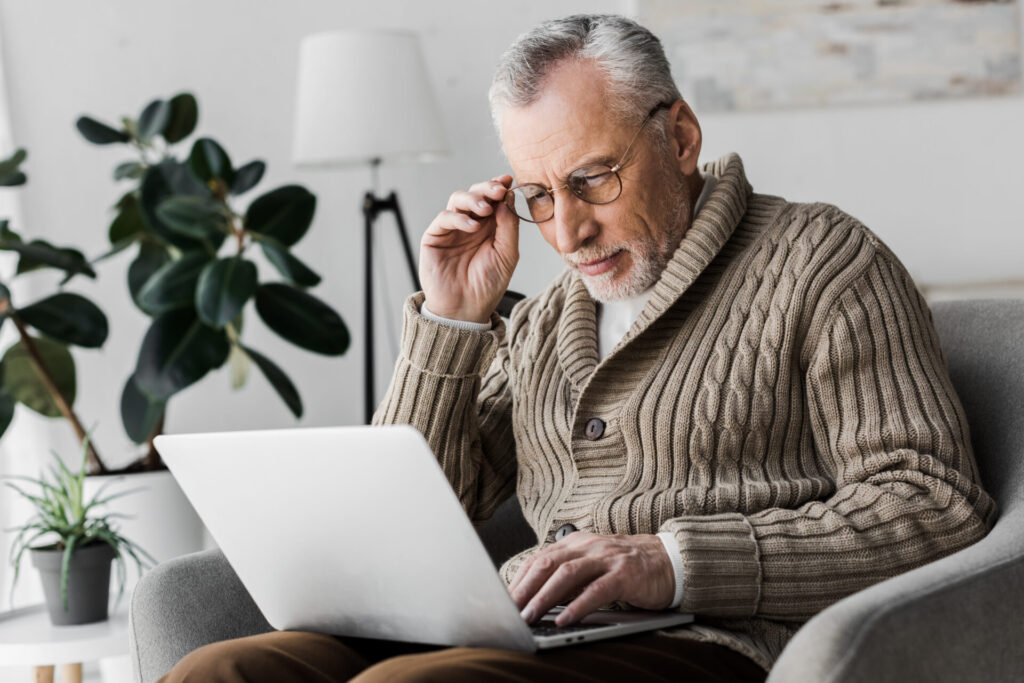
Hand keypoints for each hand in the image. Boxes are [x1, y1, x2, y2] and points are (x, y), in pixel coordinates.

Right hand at [419, 175, 518, 323]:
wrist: (466, 309)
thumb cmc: (487, 286)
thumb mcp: (507, 255)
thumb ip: (509, 226)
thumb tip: (508, 198)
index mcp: (491, 226)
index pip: (494, 199)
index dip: (499, 187)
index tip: (507, 180)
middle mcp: (471, 224)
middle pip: (475, 194)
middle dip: (487, 188)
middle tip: (497, 190)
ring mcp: (452, 229)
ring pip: (458, 199)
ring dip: (473, 199)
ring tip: (485, 209)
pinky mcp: (435, 237)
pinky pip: (444, 218)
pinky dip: (458, 218)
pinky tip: (472, 226)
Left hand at [507, 531, 675, 626]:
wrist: (669, 560)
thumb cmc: (626, 567)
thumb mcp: (592, 566)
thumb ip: (567, 576)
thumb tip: (535, 598)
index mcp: (576, 544)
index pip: (538, 559)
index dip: (518, 580)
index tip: (502, 601)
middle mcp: (588, 547)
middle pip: (547, 564)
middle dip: (524, 588)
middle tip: (508, 610)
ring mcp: (607, 559)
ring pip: (567, 574)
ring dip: (544, 597)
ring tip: (529, 616)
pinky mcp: (625, 574)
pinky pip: (597, 590)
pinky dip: (578, 606)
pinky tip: (565, 618)